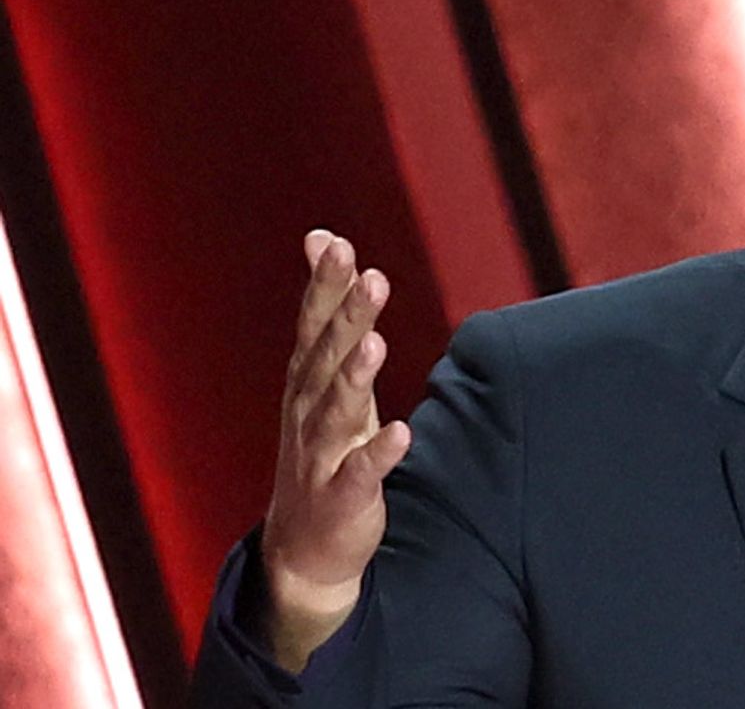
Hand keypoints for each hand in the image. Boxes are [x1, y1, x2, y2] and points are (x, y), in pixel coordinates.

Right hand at [254, 231, 411, 670]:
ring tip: (377, 343)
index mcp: (307, 379)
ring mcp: (322, 454)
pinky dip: (379, 453)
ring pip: (339, 410)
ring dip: (356, 377)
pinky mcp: (343, 496)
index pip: (313, 323)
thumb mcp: (322, 372)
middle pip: (328, 356)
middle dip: (347, 316)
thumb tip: (323, 236)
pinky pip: (361, 472)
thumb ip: (328, 305)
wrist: (305, 546)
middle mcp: (308, 410)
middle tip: (371, 276)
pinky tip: (401, 433)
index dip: (325, 286)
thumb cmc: (323, 443)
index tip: (338, 245)